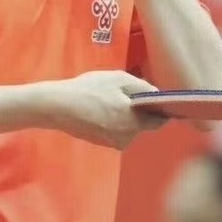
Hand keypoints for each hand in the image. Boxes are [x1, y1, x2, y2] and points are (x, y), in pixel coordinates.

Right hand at [47, 70, 168, 150]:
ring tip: (107, 99)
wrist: (59, 106)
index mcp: (135, 121)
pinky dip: (112, 121)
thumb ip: (141, 86)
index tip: (158, 101)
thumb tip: (156, 93)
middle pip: (143, 124)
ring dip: (124, 116)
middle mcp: (127, 137)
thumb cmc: (90, 89)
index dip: (161, 110)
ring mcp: (114, 142)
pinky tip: (99, 108)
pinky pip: (116, 131)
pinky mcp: (102, 143)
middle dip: (138, 110)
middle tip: (122, 93)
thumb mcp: (118, 79)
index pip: (159, 121)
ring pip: (128, 127)